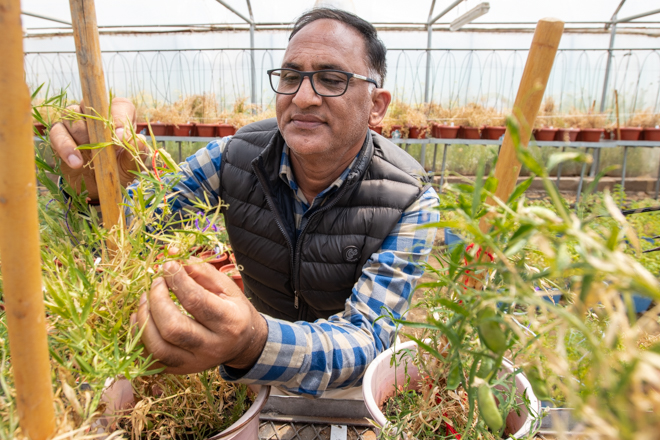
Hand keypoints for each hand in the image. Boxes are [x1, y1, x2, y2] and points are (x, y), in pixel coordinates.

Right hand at [50, 97, 147, 200]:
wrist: (98, 187)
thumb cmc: (118, 170)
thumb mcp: (130, 164)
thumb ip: (135, 152)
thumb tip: (139, 140)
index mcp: (118, 116)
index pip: (118, 105)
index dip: (119, 118)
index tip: (120, 137)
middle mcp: (95, 115)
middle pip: (91, 105)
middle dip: (97, 126)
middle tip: (104, 147)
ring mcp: (75, 123)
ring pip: (71, 116)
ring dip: (81, 137)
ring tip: (90, 157)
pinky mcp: (59, 136)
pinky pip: (57, 133)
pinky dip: (65, 147)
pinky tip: (76, 162)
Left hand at [135, 258, 267, 374]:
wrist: (244, 345)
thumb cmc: (234, 311)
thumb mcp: (227, 288)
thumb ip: (202, 272)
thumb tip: (174, 257)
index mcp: (230, 322)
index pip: (196, 301)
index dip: (177, 280)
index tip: (168, 265)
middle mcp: (213, 346)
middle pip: (174, 328)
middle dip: (157, 301)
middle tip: (156, 283)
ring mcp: (196, 363)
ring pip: (159, 348)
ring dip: (144, 320)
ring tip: (145, 299)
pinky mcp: (181, 370)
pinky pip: (152, 359)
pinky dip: (141, 337)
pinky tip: (142, 319)